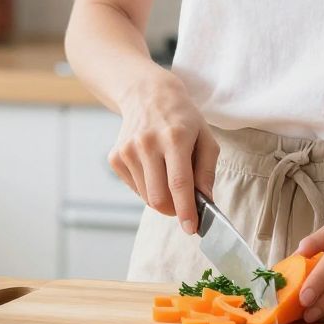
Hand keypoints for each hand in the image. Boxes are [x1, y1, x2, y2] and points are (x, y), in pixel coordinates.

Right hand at [110, 72, 217, 233]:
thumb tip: (205, 201)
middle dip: (174, 210)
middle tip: (184, 206)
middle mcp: (147, 144)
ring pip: (146, 197)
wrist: (147, 94)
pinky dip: (147, 187)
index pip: (179, 183)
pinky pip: (135, 188)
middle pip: (158, 197)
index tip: (191, 228)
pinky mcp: (115, 157)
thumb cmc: (182, 118)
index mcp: (174, 138)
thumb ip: (207, 171)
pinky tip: (153, 168)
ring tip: (168, 177)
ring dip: (161, 198)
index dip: (185, 210)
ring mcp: (127, 151)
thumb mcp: (206, 137)